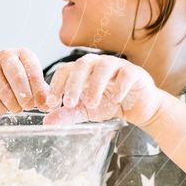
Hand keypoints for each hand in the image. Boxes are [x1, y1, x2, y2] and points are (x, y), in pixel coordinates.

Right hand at [0, 48, 48, 113]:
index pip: (33, 69)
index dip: (38, 89)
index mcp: (23, 54)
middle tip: (28, 107)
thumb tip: (50, 105)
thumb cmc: (14, 87)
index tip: (41, 103)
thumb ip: (43, 94)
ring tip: (17, 108)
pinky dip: (1, 106)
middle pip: (17, 76)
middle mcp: (6, 56)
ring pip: (5, 89)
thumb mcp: (32, 87)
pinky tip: (4, 106)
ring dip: (14, 104)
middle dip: (25, 95)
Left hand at [41, 54, 163, 125]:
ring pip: (103, 66)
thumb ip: (68, 114)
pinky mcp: (135, 72)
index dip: (57, 85)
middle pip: (82, 64)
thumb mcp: (86, 111)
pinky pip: (126, 73)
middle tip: (69, 103)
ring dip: (95, 85)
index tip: (51, 103)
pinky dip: (119, 86)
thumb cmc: (109, 104)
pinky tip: (115, 100)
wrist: (139, 109)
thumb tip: (46, 122)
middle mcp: (98, 63)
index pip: (65, 69)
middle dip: (73, 83)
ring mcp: (117, 65)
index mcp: (83, 70)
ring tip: (91, 104)